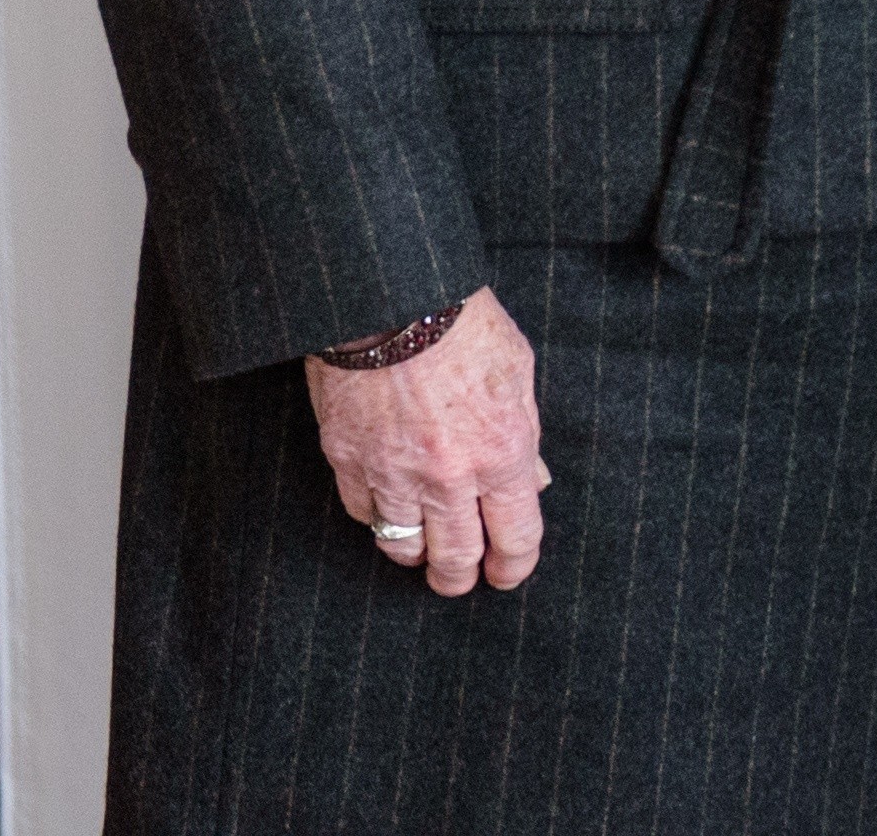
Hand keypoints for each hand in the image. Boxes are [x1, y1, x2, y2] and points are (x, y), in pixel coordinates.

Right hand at [306, 286, 546, 595]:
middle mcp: (448, 475)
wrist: (388, 296)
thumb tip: (530, 483)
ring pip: (403, 547)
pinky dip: (378, 519)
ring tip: (424, 553)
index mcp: (500, 451)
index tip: (509, 573)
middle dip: (461, 578)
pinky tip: (389, 511)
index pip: (515, 535)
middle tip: (462, 580)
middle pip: (455, 557)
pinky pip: (364, 514)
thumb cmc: (462, 324)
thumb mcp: (517, 371)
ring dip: (417, 555)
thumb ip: (524, 435)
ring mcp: (392, 473)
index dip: (514, 565)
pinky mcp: (346, 462)